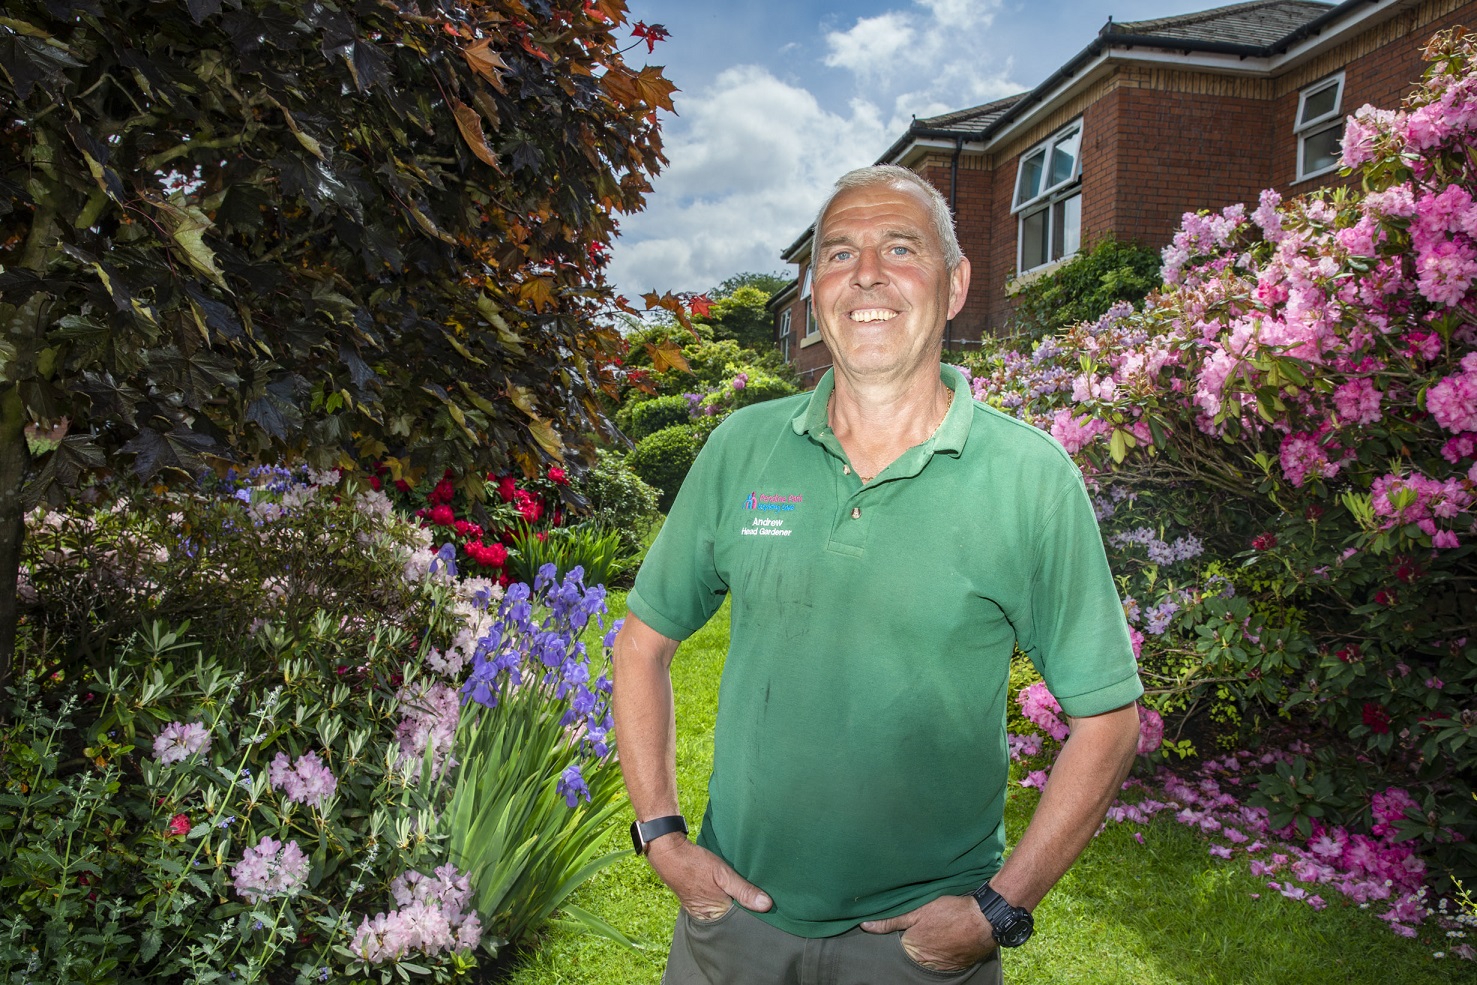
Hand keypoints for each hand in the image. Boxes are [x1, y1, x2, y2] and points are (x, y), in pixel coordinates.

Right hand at [646, 836, 771, 920]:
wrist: (669, 852)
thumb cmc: (695, 863)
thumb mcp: (723, 874)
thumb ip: (744, 890)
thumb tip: (767, 905)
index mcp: (714, 914)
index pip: (740, 919)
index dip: (753, 910)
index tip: (766, 903)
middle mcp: (706, 916)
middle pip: (732, 914)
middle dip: (743, 905)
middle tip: (757, 893)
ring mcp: (699, 908)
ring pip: (724, 907)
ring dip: (733, 899)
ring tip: (745, 888)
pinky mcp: (695, 899)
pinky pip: (715, 901)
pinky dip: (723, 895)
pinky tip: (728, 886)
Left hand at [860, 895, 993, 971]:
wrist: (984, 919)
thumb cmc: (950, 912)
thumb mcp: (918, 910)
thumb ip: (891, 920)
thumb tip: (865, 925)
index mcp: (913, 949)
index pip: (898, 945)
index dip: (901, 933)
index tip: (908, 925)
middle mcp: (926, 962)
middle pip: (913, 953)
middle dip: (915, 941)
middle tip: (925, 927)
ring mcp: (943, 966)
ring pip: (928, 958)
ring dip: (930, 947)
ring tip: (937, 931)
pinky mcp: (957, 965)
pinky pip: (944, 961)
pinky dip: (943, 951)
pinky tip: (947, 938)